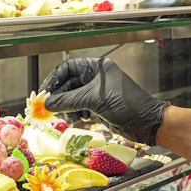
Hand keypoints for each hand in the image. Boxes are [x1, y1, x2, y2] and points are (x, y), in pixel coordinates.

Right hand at [40, 58, 168, 144]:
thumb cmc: (126, 104)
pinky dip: (76, 112)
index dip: (54, 78)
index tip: (44, 92)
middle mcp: (97, 77)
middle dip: (60, 96)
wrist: (146, 122)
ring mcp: (98, 92)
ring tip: (68, 115)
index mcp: (98, 68)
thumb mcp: (94, 100)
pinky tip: (79, 119)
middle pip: (69, 83)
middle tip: (48, 107)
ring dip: (67, 106)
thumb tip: (47, 103)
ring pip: (73, 96)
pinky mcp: (99, 106)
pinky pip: (80, 106)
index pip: (69, 67)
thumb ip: (69, 101)